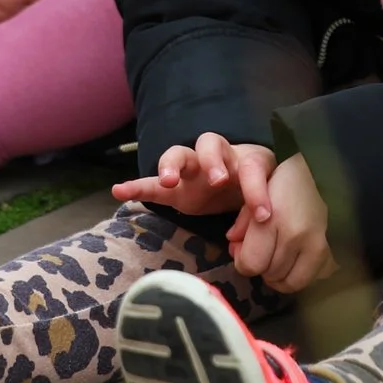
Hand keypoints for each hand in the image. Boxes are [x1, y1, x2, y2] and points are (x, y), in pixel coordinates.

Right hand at [113, 132, 276, 216]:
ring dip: (172, 166)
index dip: (257, 191)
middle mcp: (218, 156)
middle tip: (218, 180)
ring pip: (179, 154)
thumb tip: (236, 239)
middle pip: (210, 143)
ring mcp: (193, 169)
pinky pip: (152, 184)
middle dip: (212, 161)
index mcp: (246, 158)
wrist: (242, 186)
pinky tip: (119, 191)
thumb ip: (251, 216)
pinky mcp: (174, 188)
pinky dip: (136, 186)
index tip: (263, 216)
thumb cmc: (255, 191)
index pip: (252, 169)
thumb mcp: (262, 201)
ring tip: (167, 181)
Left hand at [227, 153, 336, 292]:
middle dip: (261, 266)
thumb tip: (234, 246)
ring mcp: (316, 246)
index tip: (244, 251)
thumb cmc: (286, 179)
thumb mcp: (254, 195)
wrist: (324, 172)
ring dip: (280, 274)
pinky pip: (312, 279)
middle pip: (269, 274)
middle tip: (263, 250)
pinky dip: (300, 274)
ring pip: (289, 283)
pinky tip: (296, 260)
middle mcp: (295, 236)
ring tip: (278, 257)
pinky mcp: (331, 251)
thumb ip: (241, 222)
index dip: (243, 261)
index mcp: (272, 219)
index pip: (250, 264)